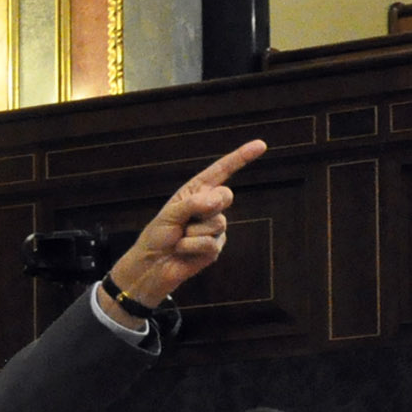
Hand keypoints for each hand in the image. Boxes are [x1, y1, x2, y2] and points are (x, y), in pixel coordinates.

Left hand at [101, 139, 265, 314]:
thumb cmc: (156, 237)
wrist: (150, 266)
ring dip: (193, 233)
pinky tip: (183, 251)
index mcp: (196, 192)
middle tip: (184, 221)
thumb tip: (220, 199)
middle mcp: (209, 207)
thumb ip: (194, 203)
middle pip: (226, 196)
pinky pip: (210, 243)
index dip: (241, 158)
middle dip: (207, 206)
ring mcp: (214, 228)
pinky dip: (191, 247)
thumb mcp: (170, 214)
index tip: (261, 145)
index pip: (221, 171)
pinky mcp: (215, 248)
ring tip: (180, 239)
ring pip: (218, 222)